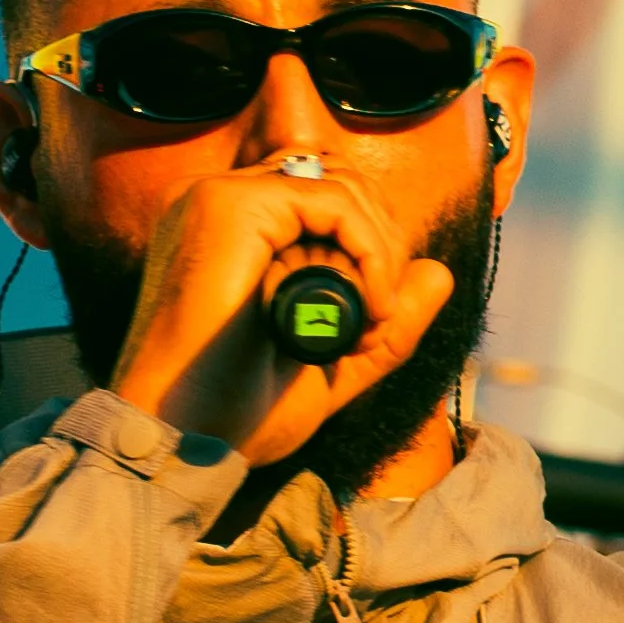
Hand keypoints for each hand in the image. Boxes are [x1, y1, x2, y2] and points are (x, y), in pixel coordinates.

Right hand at [109, 160, 453, 463]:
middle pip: (337, 181)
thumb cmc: (235, 413)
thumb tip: (439, 271)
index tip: (378, 315)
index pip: (322, 199)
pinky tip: (370, 304)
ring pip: (340, 187)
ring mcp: (217, 198)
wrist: (184, 440)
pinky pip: (332, 201)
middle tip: (381, 316)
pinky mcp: (228, 205)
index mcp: (228, 231)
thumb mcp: (332, 364)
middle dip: (380, 244)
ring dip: (378, 251)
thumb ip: (387, 322)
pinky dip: (369, 249)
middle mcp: (216, 203)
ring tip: (375, 317)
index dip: (368, 245)